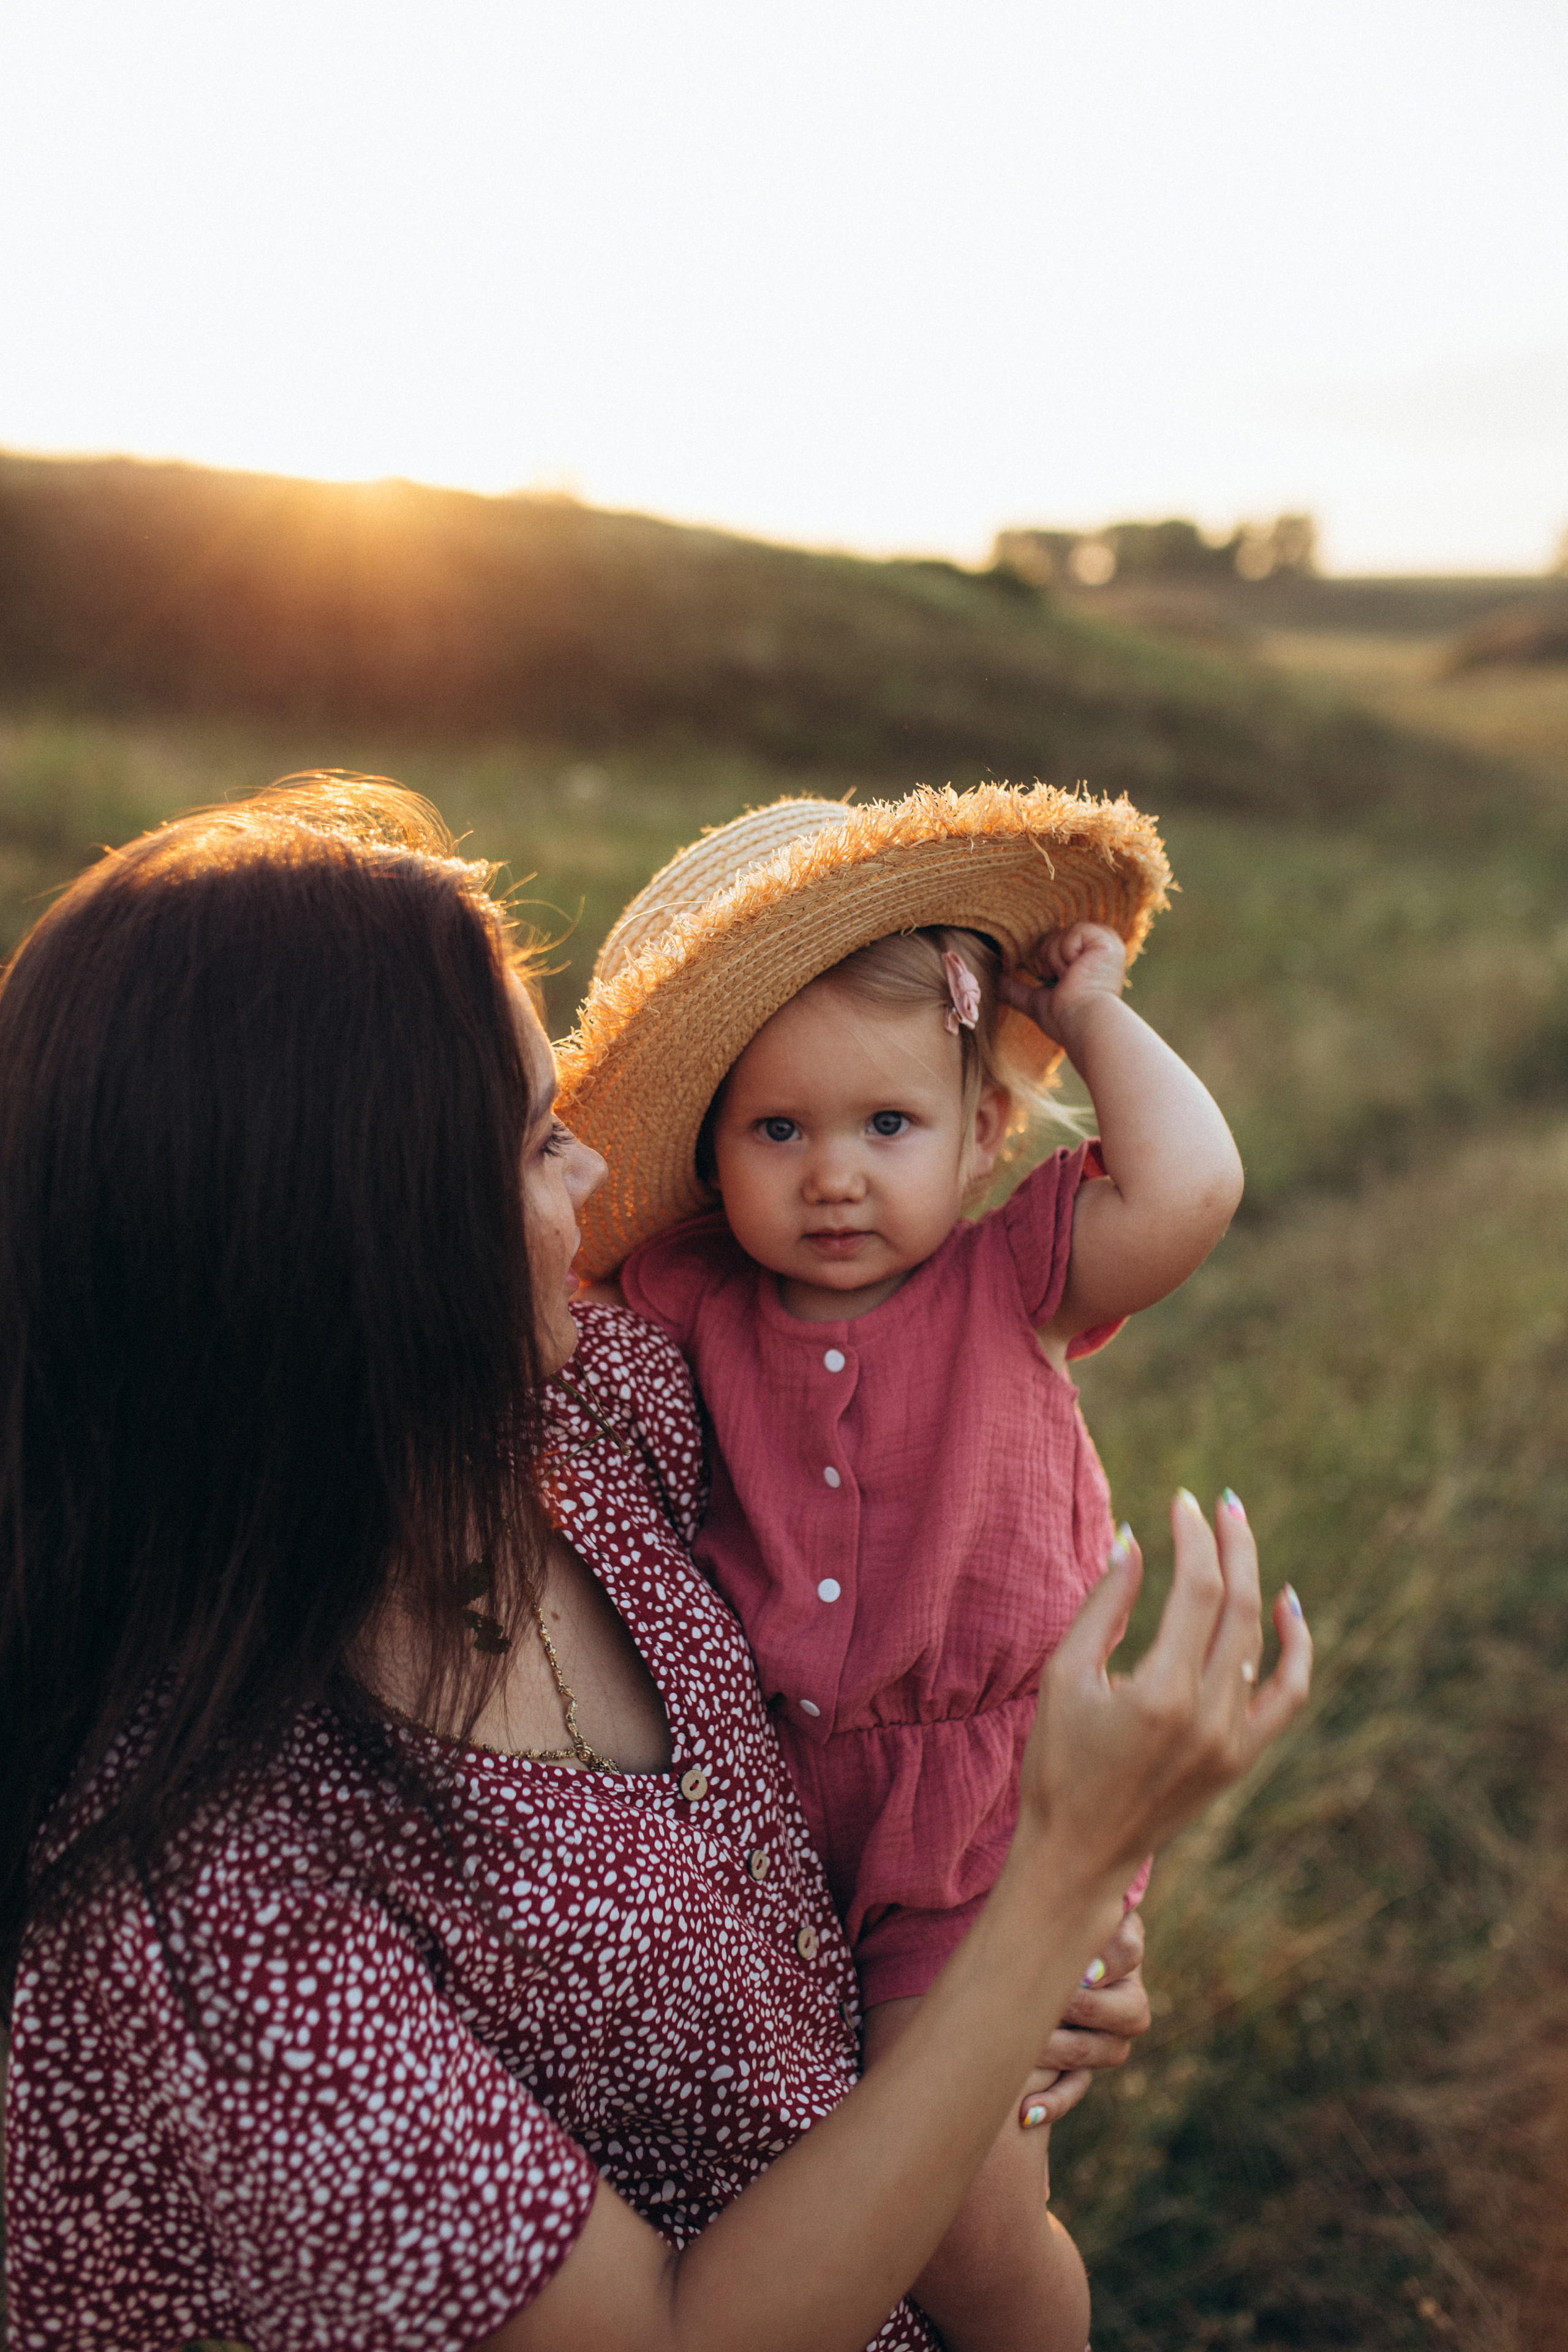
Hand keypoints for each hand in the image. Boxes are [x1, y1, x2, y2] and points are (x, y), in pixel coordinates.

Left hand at [1001, 922, 1128, 1051]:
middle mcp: (1101, 949)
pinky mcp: (1106, 940)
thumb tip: (996, 984)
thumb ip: (1018, 990)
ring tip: (1072, 977)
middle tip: (1065, 981)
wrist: (1082, 1023)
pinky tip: (1077, 970)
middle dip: (1050, 960)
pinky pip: (1073, 931)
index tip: (1056, 980)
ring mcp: (1107, 943)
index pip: (1056, 944)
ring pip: (1061, 934)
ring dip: (1056, 960)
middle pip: (1055, 936)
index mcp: (1090, 959)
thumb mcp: (1037, 1001)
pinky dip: (1066, 953)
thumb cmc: (1066, 1020)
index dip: (1047, 962)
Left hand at [1015, 1910, 1149, 2129]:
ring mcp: (1109, 2034)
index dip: (1111, 1960)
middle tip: (1056, 2003)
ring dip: (1068, 2051)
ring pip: (1108, 2052)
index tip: (1083, 1969)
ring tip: (1030, 2046)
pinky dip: (1054, 2100)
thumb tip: (1070, 1871)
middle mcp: (1125, 1992)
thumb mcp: (1049, 1902)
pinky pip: (1076, 2088)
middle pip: (1131, 2011)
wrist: (1012, 1948)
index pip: (1130, 1950)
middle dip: (1088, 2009)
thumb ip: (1060, 1896)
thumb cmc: (1032, 1916)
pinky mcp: (1081, 2065)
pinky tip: (1026, 2111)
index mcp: (1120, 1944)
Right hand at [1016, 1490, 1310, 1891]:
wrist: (1079, 1853)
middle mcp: (1208, 1717)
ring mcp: (1232, 1741)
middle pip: (1239, 1607)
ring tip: (1238, 1538)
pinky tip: (1287, 1604)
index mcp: (1161, 1694)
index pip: (1196, 1591)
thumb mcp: (1065, 1676)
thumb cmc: (1057, 1762)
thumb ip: (1104, 1606)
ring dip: (1254, 1582)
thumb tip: (1134, 1541)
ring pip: (1261, 1642)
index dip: (1192, 1539)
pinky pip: (1287, 1693)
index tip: (1180, 1503)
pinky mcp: (1241, 1758)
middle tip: (1219, 1503)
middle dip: (1231, 1545)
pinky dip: (1295, 1647)